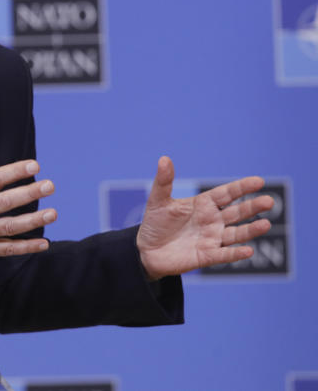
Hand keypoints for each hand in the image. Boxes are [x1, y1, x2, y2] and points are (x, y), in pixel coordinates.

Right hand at [0, 142, 56, 274]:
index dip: (14, 171)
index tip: (34, 166)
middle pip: (4, 201)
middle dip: (29, 193)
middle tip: (49, 186)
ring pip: (9, 226)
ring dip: (32, 220)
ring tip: (52, 213)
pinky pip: (6, 249)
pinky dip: (25, 247)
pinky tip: (42, 243)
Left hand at [136, 156, 273, 279]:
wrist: (147, 250)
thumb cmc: (155, 223)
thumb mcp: (158, 200)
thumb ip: (164, 181)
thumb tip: (164, 159)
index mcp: (203, 205)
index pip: (226, 194)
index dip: (242, 187)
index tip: (259, 181)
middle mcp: (212, 221)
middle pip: (237, 212)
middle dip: (252, 207)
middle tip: (269, 201)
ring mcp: (211, 239)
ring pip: (236, 234)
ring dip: (250, 230)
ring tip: (265, 224)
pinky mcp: (206, 256)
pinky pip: (223, 255)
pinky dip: (235, 253)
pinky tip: (247, 250)